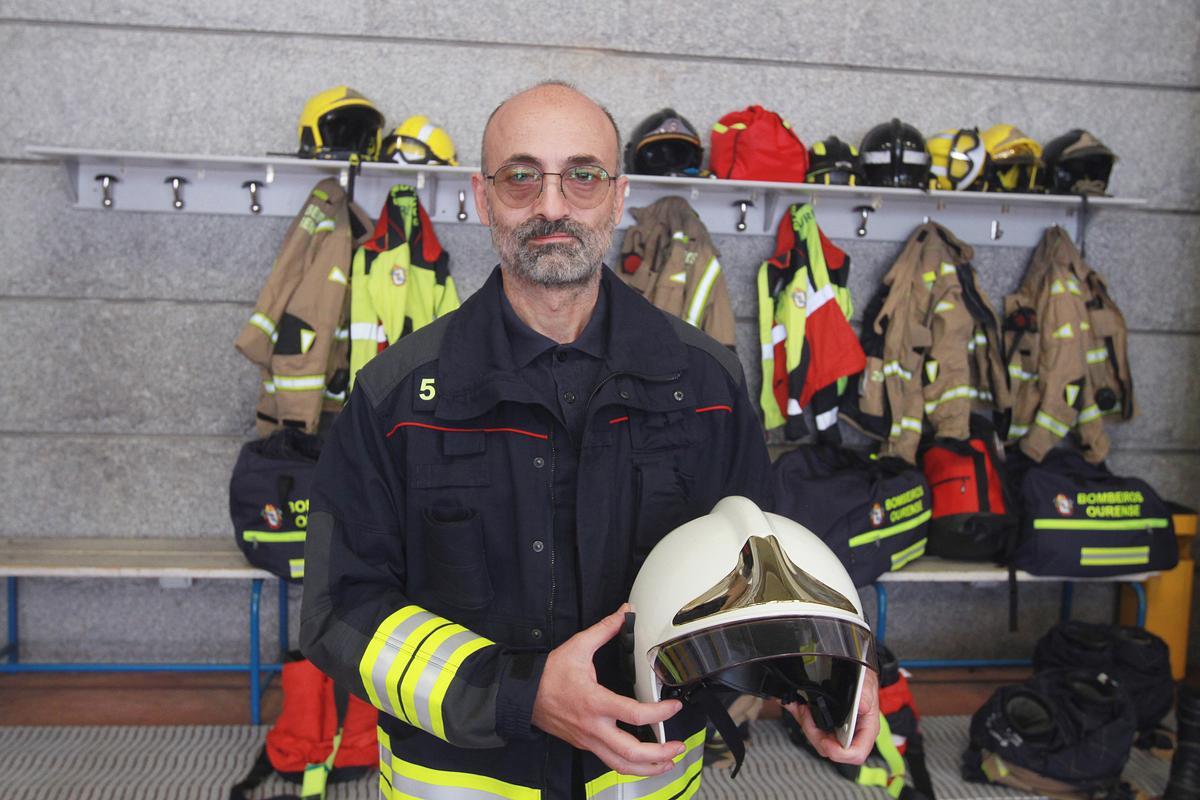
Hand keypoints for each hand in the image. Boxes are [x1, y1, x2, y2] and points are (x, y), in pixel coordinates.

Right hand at [532, 604, 685, 776]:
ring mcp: (589, 740)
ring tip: (667, 762)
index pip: (634, 714)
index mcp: (594, 702)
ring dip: (647, 768)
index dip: (659, 713)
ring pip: (621, 765)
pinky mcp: (586, 745)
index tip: (674, 707)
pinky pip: (611, 761)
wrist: (524, 695)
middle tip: (677, 746)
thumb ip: (605, 630)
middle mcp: (593, 727)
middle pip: (630, 753)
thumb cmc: (549, 675)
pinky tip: (644, 759)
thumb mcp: (577, 647)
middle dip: (659, 755)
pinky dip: (631, 764)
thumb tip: (624, 613)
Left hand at [785, 666, 878, 764]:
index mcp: (866, 730)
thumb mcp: (866, 683)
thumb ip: (865, 694)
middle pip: (831, 749)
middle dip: (815, 734)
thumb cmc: (863, 681)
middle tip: (807, 714)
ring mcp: (839, 731)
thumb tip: (862, 705)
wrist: (855, 672)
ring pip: (819, 741)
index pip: (856, 753)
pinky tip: (798, 706)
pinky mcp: (827, 725)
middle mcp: (852, 734)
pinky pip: (813, 728)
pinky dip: (803, 718)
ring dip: (807, 725)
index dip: (839, 753)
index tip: (825, 742)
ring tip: (803, 708)